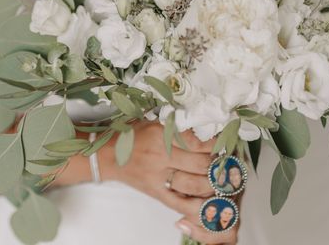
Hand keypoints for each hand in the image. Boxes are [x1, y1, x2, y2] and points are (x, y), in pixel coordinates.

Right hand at [102, 121, 235, 242]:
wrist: (105, 155)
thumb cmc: (130, 135)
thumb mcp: (152, 121)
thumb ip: (176, 125)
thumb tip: (204, 126)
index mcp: (160, 134)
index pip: (197, 141)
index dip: (214, 144)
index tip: (221, 143)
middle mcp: (161, 156)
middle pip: (200, 163)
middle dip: (216, 163)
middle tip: (223, 161)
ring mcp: (158, 177)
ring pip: (195, 184)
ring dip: (212, 183)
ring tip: (219, 178)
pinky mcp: (155, 192)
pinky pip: (179, 203)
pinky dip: (196, 206)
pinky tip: (208, 202)